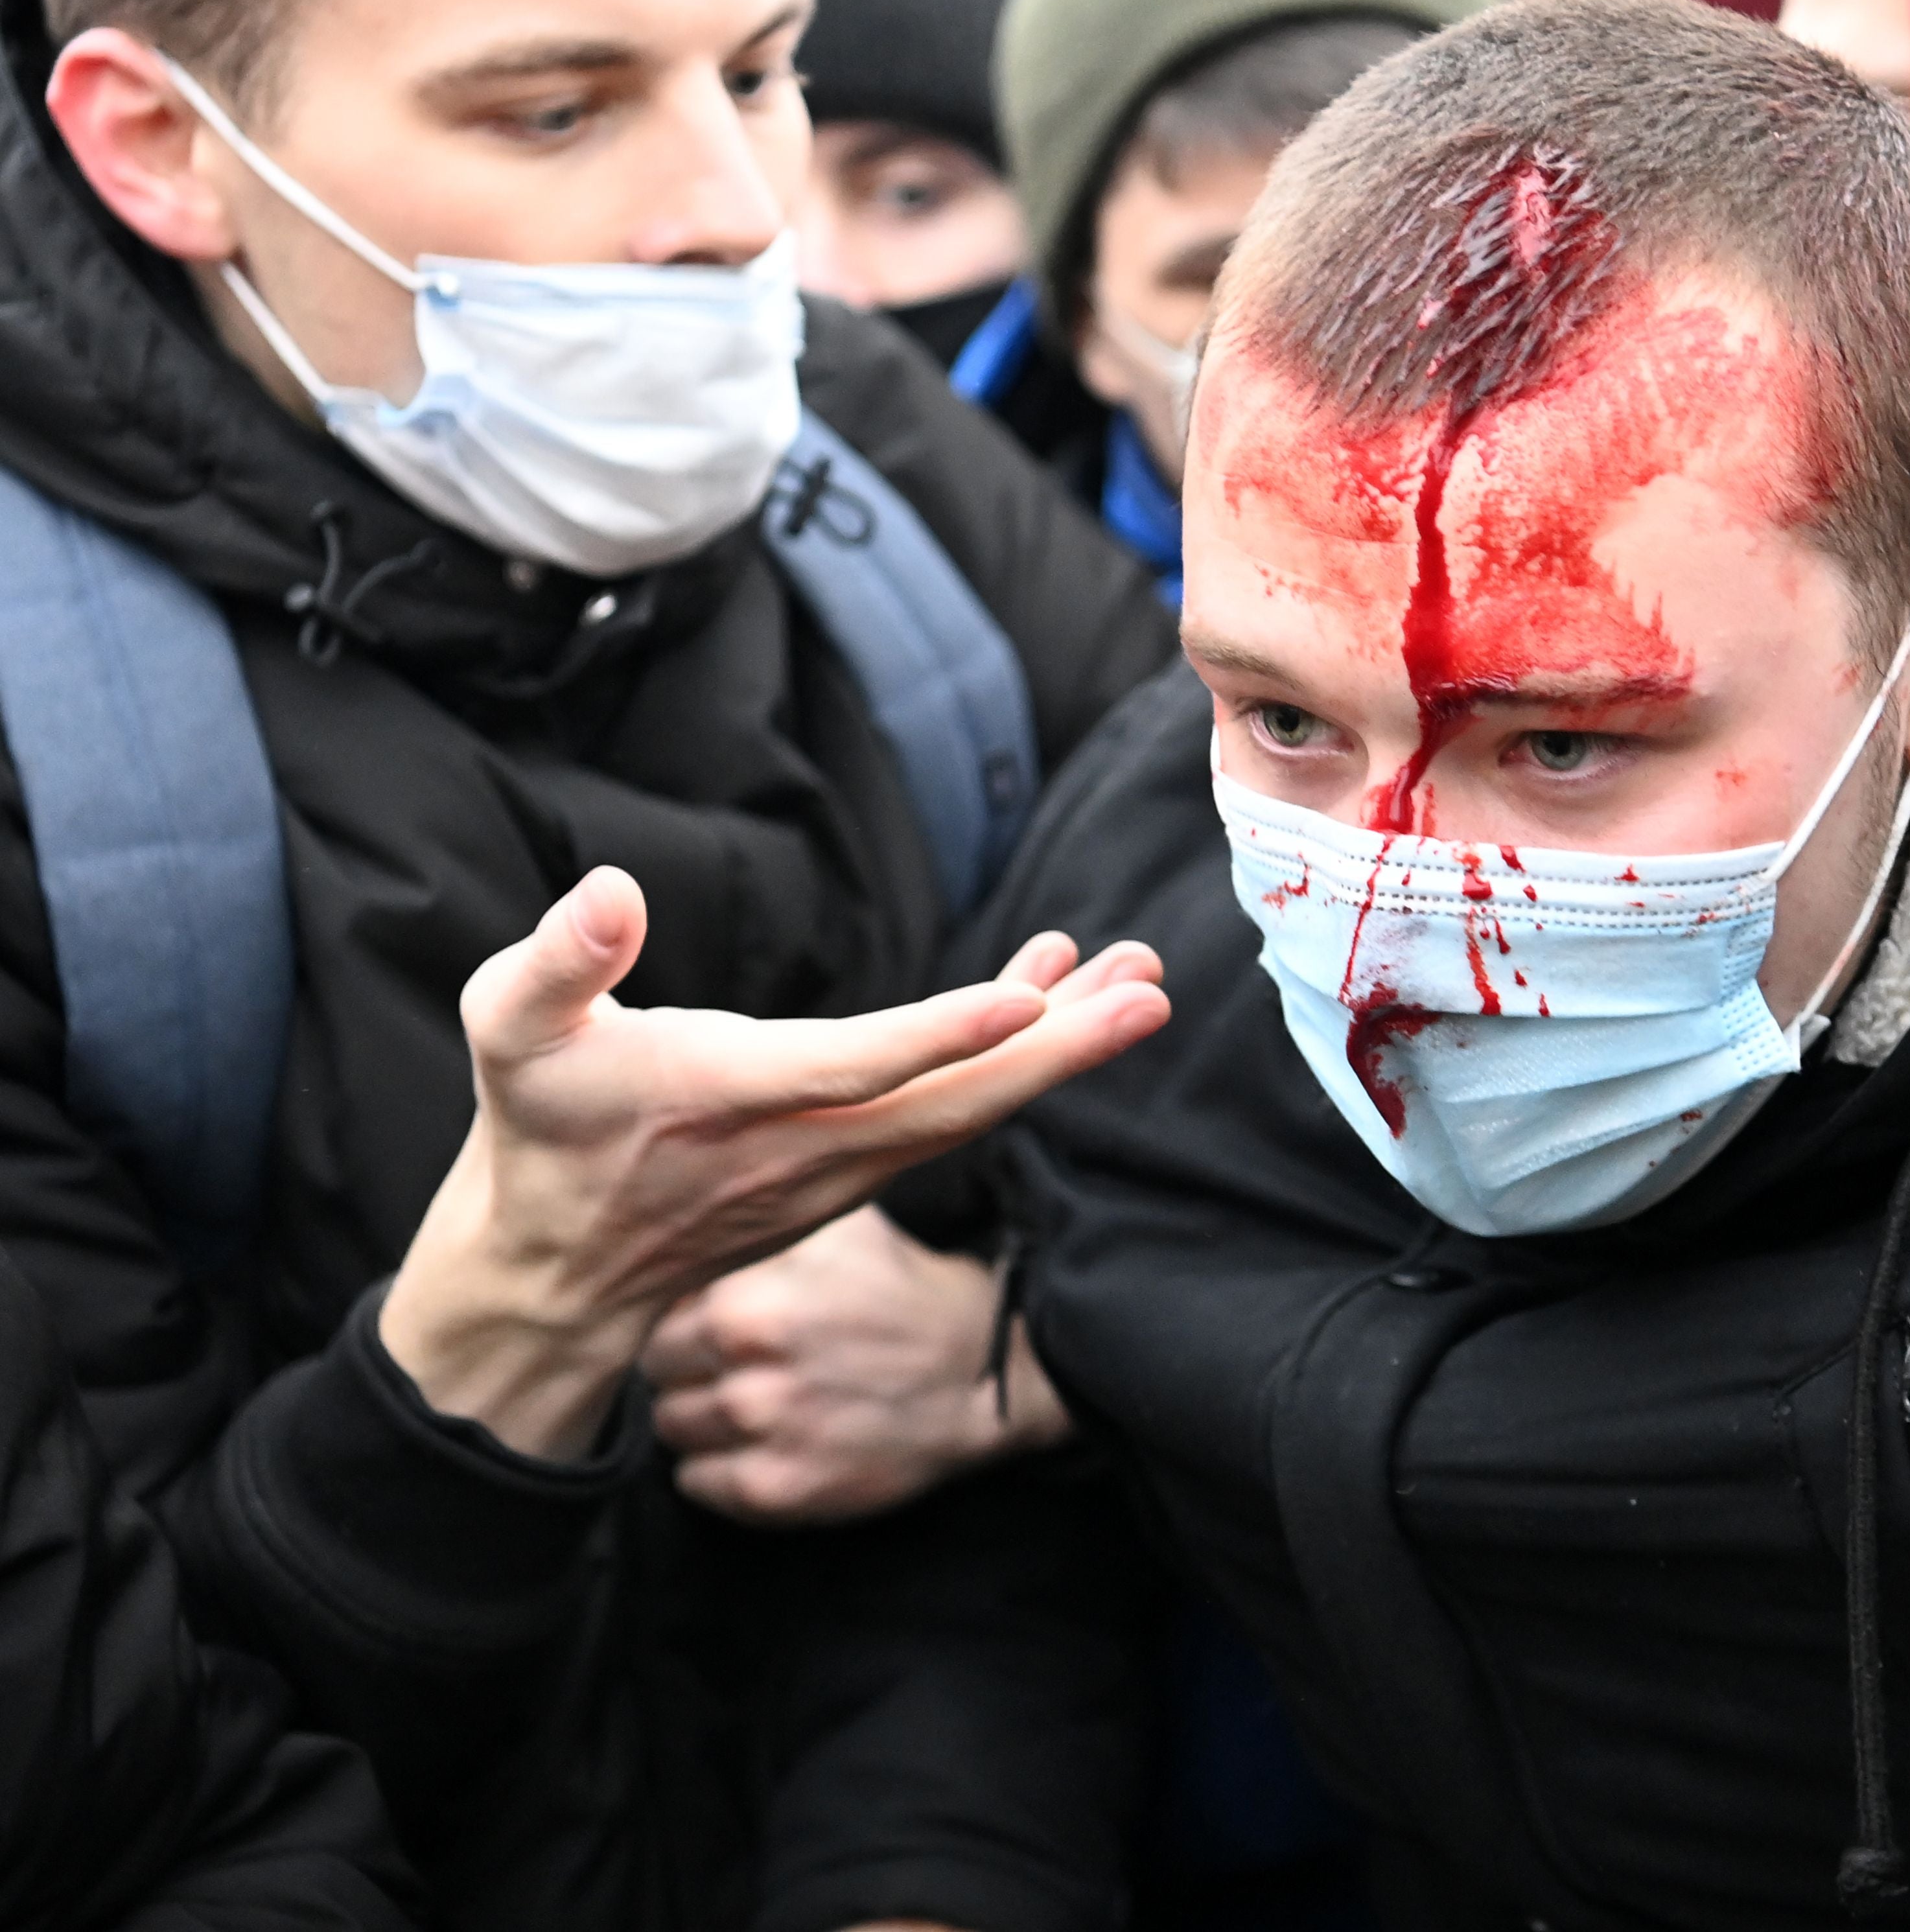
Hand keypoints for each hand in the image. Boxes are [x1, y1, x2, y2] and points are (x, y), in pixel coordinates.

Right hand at [378, 876, 1165, 1459]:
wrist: (557, 1266)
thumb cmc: (537, 1126)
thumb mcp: (511, 1029)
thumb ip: (561, 960)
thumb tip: (609, 890)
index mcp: (728, 1097)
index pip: (854, 1069)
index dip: (940, 1038)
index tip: (1028, 1003)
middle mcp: (806, 1146)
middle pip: (956, 1104)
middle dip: (1061, 1050)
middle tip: (1150, 990)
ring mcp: (841, 1170)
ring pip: (969, 1112)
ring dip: (1058, 1048)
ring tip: (1135, 978)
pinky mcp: (855, 1172)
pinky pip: (951, 1116)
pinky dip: (1009, 1061)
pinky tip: (1048, 1000)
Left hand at [641, 1204, 1068, 1524]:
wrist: (978, 1376)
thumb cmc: (901, 1291)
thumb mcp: (840, 1225)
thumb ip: (760, 1215)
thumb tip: (684, 1204)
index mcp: (745, 1303)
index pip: (655, 1313)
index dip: (689, 1311)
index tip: (726, 1316)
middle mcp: (745, 1374)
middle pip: (657, 1373)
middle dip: (691, 1363)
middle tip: (745, 1359)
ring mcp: (760, 1440)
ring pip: (671, 1428)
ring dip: (703, 1416)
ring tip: (761, 1398)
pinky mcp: (775, 1493)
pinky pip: (696, 1484)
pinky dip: (721, 1466)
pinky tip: (769, 1440)